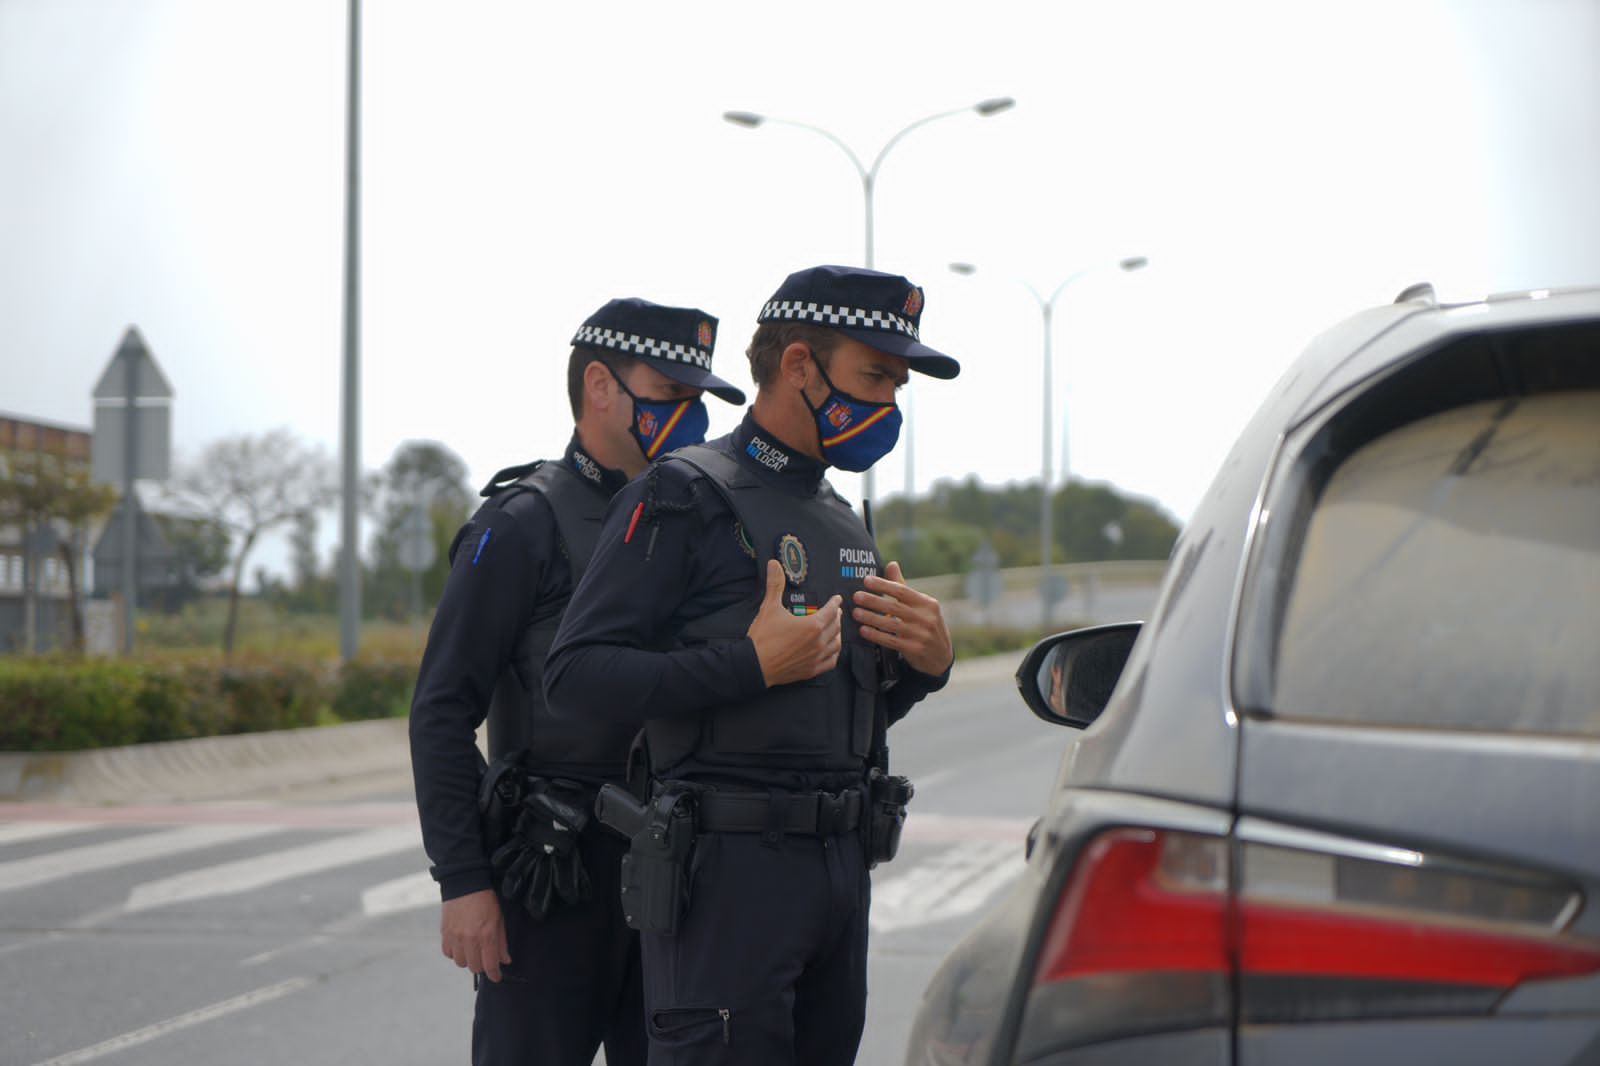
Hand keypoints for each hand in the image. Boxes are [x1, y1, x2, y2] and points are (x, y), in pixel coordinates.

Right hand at [440, 888, 509, 981]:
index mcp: (486, 934)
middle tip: (485, 958)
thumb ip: (501, 942)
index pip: (490, 965)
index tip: (496, 977)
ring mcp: (455, 936)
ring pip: (460, 962)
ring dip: (468, 959)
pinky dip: (455, 952)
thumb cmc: (486, 899)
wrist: (465, 883)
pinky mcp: (445, 933)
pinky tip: (461, 944)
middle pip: (474, 967)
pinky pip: (448, 953)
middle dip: (482, 966)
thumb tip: (505, 960)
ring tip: (472, 949)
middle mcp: (469, 938)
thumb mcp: (499, 919)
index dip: (494, 975)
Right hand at [747, 559, 842, 686]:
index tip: (837, 599)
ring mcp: (816, 658)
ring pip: (836, 644)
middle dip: (836, 617)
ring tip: (834, 629)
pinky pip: (830, 662)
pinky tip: (831, 650)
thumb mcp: (769, 608)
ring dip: (837, 635)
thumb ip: (775, 584)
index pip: (831, 611)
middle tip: (835, 612)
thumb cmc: (763, 637)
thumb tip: (774, 564)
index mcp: (813, 625)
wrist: (754, 666)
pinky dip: (834, 654)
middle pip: (836, 626)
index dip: (835, 603)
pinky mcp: (811, 670)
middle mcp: (819, 642)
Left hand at [852, 561, 953, 676]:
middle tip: (856, 596)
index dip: (883, 585)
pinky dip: (876, 635)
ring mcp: (921, 635)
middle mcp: (926, 618)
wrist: (941, 655)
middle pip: (895, 607)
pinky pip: (891, 641)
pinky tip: (863, 630)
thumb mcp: (921, 605)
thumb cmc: (926, 624)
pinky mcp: (914, 649)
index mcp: (927, 603)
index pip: (902, 591)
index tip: (866, 580)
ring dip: (871, 618)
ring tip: (855, 613)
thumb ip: (903, 587)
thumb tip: (891, 564)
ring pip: (891, 624)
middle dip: (873, 601)